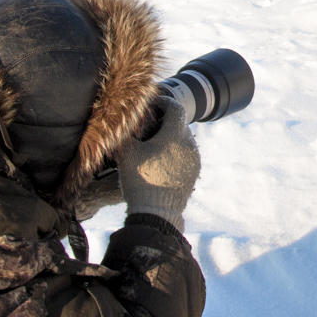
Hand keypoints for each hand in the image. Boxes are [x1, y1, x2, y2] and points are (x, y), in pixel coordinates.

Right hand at [117, 95, 199, 232]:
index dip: (163, 102)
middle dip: (165, 121)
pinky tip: (160, 161)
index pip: (175, 107)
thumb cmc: (140, 181)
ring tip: (153, 145)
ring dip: (170, 137)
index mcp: (175, 135)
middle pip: (179, 123)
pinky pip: (186, 154)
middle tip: (148, 125)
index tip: (152, 104)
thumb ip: (127, 132)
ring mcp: (194, 160)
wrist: (157, 214)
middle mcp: (189, 145)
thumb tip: (122, 119)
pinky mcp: (194, 173)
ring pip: (184, 139)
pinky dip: (175, 151)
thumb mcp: (127, 154)